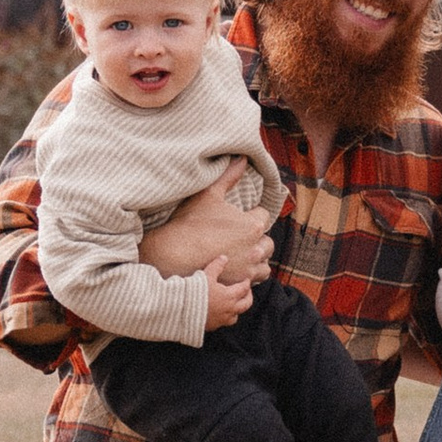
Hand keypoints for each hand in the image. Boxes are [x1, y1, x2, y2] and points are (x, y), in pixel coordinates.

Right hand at [140, 161, 274, 289]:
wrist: (174, 255)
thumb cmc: (190, 223)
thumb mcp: (209, 195)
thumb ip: (229, 177)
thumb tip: (243, 158)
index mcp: (253, 225)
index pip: (263, 216)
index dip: (251, 215)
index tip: (238, 219)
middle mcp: (256, 248)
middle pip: (268, 242)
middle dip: (257, 238)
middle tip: (239, 237)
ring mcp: (249, 268)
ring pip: (264, 263)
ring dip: (256, 258)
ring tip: (240, 254)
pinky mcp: (240, 283)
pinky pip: (253, 280)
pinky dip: (248, 275)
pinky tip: (235, 268)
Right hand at [201, 252, 256, 328]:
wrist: (183, 309)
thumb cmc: (196, 292)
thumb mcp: (207, 275)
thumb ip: (216, 266)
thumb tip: (224, 258)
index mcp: (229, 296)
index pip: (243, 289)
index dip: (246, 283)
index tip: (246, 280)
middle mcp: (229, 309)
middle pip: (246, 304)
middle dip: (248, 297)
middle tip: (247, 292)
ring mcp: (222, 319)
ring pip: (236, 316)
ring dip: (237, 310)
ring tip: (235, 304)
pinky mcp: (213, 326)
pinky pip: (223, 322)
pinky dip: (225, 317)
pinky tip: (220, 313)